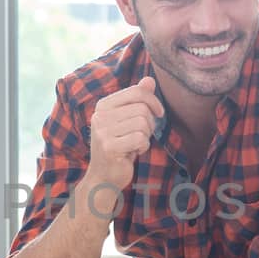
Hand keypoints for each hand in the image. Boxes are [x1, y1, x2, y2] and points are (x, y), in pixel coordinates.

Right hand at [82, 77, 164, 215]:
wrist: (104, 177)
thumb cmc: (119, 146)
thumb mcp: (128, 120)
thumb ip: (138, 99)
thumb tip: (149, 80)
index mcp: (103, 105)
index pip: (136, 92)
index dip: (153, 101)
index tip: (158, 113)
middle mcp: (100, 116)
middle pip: (142, 109)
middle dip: (149, 123)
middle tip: (142, 135)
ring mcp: (102, 131)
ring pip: (143, 123)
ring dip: (146, 136)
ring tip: (135, 144)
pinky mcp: (109, 147)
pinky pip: (140, 138)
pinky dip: (143, 146)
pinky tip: (133, 152)